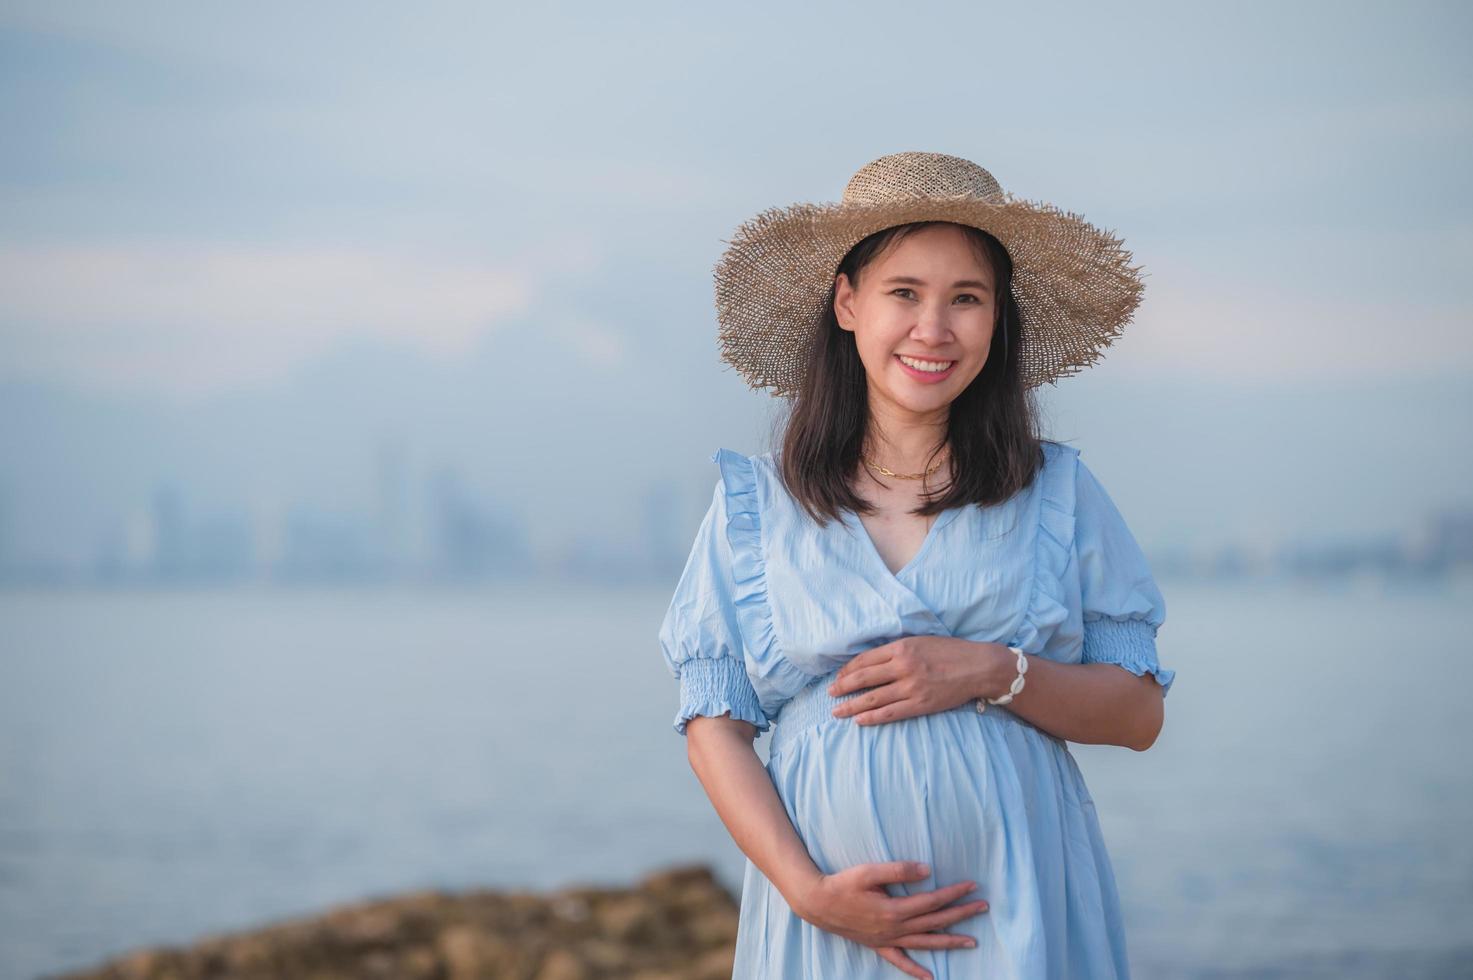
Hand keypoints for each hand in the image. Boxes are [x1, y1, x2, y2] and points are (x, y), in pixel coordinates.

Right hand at [788, 860, 988, 978]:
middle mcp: (895, 928)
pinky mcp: (879, 946)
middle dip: (961, 914)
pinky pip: (901, 961)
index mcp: (895, 909)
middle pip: (935, 922)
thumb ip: (898, 870)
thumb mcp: (869, 871)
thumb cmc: (842, 884)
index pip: (933, 901)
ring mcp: (888, 940)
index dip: (954, 893)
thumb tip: (927, 871)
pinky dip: (916, 970)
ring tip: (972, 942)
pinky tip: (930, 977)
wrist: (817, 903)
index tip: (972, 885)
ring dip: (950, 942)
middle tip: (982, 907)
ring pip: (925, 943)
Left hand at [828, 636, 1005, 725]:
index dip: (848, 670)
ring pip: (872, 699)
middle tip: (829, 693)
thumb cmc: (950, 652)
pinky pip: (890, 713)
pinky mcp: (920, 704)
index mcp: (901, 648)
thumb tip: (872, 661)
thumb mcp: (920, 641)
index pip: (865, 660)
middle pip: (863, 678)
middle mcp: (903, 667)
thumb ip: (898, 650)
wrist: (978, 667)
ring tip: (837, 711)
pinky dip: (872, 718)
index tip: (838, 677)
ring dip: (851, 706)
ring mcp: (911, 687)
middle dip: (842, 687)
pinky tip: (859, 721)